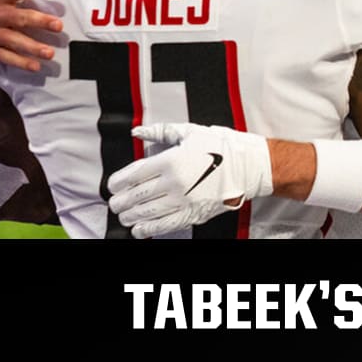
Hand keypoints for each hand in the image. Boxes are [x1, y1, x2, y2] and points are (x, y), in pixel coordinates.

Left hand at [107, 123, 272, 238]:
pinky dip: (148, 229)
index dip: (119, 182)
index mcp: (171, 160)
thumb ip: (160, 132)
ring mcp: (184, 201)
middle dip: (121, 201)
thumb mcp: (189, 132)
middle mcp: (175, 182)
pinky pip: (165, 225)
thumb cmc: (221, 147)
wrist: (249, 166)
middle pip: (138, 196)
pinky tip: (139, 229)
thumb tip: (138, 132)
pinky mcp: (193, 214)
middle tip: (114, 203)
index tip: (112, 185)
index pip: (135, 174)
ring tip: (124, 215)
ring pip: (148, 213)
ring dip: (131, 216)